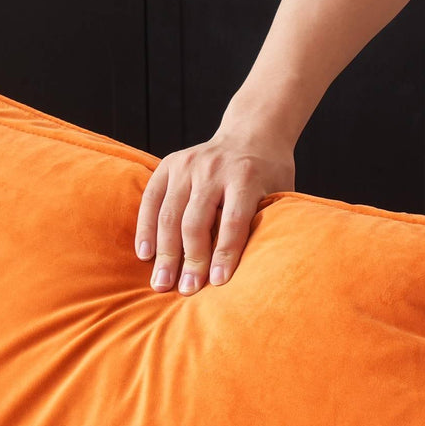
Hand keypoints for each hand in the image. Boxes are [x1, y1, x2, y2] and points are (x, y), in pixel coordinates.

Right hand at [134, 126, 295, 293]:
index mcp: (245, 177)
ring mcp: (187, 165)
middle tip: (185, 291)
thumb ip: (265, 222)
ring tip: (161, 283)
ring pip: (169, 214)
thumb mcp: (279, 194)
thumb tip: (255, 270)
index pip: (232, 221)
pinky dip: (146, 228)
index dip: (225, 254)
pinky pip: (151, 199)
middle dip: (190, 260)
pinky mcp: (169, 164)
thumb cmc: (270, 175)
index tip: (217, 283)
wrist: (252, 134)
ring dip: (165, 253)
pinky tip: (145, 255)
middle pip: (196, 221)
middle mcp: (213, 169)